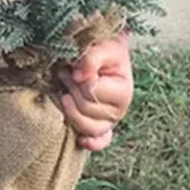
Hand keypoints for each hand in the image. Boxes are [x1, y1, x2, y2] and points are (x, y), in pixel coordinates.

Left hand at [55, 34, 132, 151]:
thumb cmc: (106, 50)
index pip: (92, 92)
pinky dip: (92, 143)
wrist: (106, 54)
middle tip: (66, 73)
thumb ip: (91, 59)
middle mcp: (119, 111)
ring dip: (71, 109)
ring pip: (87, 128)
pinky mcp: (100, 128)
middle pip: (86, 109)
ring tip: (65, 91)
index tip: (74, 66)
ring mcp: (109, 122)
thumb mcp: (103, 47)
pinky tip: (82, 140)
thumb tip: (79, 77)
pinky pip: (100, 142)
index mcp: (123, 92)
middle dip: (71, 89)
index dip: (79, 79)